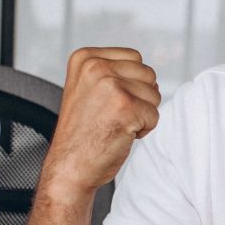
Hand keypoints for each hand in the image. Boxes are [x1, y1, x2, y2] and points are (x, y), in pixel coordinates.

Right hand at [39, 47, 160, 200]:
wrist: (69, 166)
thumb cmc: (82, 132)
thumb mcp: (87, 88)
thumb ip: (112, 72)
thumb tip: (149, 74)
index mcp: (85, 58)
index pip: (134, 58)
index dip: (130, 83)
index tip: (106, 102)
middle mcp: (96, 67)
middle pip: (147, 74)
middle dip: (139, 98)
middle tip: (111, 116)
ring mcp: (110, 86)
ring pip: (154, 94)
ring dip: (142, 114)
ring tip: (114, 124)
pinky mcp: (126, 107)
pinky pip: (154, 115)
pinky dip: (143, 129)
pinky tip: (120, 134)